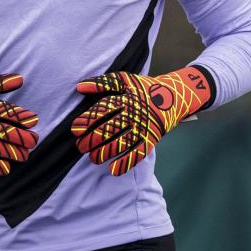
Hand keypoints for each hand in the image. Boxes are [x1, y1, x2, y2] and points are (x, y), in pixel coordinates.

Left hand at [70, 67, 212, 175]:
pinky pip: (138, 153)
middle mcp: (134, 114)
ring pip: (122, 143)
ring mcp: (144, 128)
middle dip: (92, 140)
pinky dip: (126, 163)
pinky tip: (113, 170)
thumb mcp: (125, 80)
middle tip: (80, 146)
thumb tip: (79, 87)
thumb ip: (102, 83)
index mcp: (126, 98)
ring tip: (93, 158)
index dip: (88, 120)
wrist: (174, 96)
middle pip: (110, 129)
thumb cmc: (144, 89)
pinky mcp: (152, 139)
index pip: (103, 110)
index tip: (75, 129)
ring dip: (105, 153)